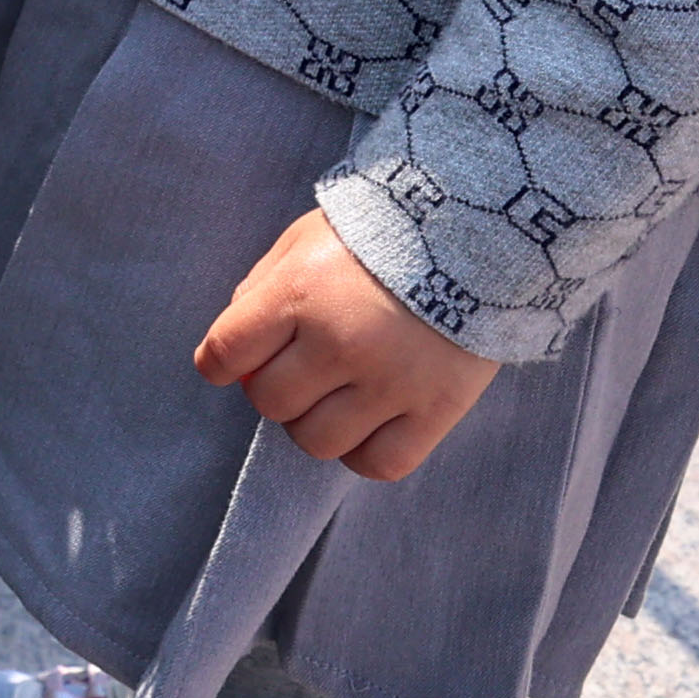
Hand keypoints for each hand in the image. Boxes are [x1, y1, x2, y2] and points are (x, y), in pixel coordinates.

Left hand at [192, 209, 495, 481]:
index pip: (227, 351)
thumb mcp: (306, 239)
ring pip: (317, 441)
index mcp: (299, 292)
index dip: (218, 364)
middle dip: (273, 389)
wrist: (479, 234)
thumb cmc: (381, 234)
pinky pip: (378, 464)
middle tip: (298, 369)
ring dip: (314, 423)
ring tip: (335, 395)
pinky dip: (363, 452)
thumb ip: (263, 289)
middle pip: (270, 402)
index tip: (227, 365)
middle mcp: (339, 342)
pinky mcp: (436, 411)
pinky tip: (369, 423)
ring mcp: (389, 382)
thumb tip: (233, 351)